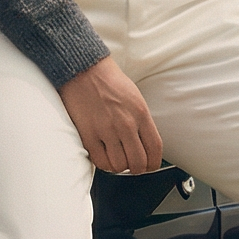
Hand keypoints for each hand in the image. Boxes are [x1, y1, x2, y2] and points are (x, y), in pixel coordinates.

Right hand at [58, 56, 162, 176]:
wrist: (84, 69)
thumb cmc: (108, 81)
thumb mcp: (135, 97)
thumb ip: (141, 121)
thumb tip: (144, 144)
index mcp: (141, 114)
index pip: (155, 149)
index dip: (153, 163)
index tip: (149, 166)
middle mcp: (126, 124)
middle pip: (139, 163)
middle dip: (137, 168)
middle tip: (131, 165)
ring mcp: (107, 131)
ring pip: (120, 166)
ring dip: (119, 166)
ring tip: (115, 158)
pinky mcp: (88, 135)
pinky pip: (100, 161)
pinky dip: (104, 164)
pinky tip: (103, 156)